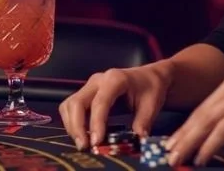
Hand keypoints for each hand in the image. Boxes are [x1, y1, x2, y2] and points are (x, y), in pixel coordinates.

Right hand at [59, 60, 173, 149]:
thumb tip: (137, 139)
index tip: (97, 141)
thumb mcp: (152, 103)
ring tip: (83, 143)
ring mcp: (90, 85)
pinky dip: (72, 122)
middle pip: (77, 102)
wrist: (149, 76)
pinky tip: (83, 134)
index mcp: (116, 79)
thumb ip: (144, 121)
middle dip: (77, 126)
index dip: (96, 123)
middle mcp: (99, 80)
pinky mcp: (86, 93)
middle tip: (85, 146)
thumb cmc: (151, 87)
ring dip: (72, 126)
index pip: (100, 102)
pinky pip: (71, 107)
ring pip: (70, 105)